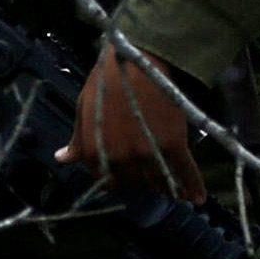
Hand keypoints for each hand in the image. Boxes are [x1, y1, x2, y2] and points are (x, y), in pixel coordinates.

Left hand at [57, 42, 206, 203]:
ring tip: (174, 190)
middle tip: (150, 174)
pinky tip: (197, 198)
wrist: (135, 59)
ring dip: (166, 187)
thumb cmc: (106, 81)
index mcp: (95, 154)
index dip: (118, 178)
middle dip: (142, 180)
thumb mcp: (83, 110)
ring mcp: (148, 153)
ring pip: (159, 182)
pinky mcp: (173, 144)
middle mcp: (121, 159)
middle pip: (135, 184)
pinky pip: (185, 172)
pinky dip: (193, 186)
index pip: (107, 181)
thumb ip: (77, 140)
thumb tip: (61, 159)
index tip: (127, 175)